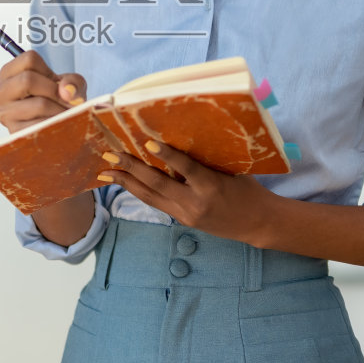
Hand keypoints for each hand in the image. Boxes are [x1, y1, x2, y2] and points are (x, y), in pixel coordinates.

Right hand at [0, 49, 87, 133]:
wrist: (56, 130)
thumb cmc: (56, 102)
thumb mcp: (68, 85)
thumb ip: (72, 81)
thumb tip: (67, 91)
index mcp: (8, 74)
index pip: (29, 59)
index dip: (49, 71)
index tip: (55, 83)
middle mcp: (0, 93)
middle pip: (28, 80)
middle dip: (54, 91)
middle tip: (66, 101)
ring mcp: (5, 114)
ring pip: (39, 104)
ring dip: (59, 110)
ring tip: (64, 113)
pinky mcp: (15, 133)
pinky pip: (42, 125)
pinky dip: (57, 124)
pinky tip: (58, 124)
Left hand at [96, 140, 273, 244]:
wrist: (258, 224)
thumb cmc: (248, 190)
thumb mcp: (232, 170)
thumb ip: (206, 160)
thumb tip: (180, 138)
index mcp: (212, 186)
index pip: (185, 168)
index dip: (166, 155)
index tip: (147, 141)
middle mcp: (195, 203)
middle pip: (157, 185)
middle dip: (131, 169)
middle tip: (109, 155)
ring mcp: (187, 214)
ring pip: (150, 197)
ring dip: (126, 183)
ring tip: (105, 172)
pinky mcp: (183, 220)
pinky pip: (156, 204)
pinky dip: (139, 191)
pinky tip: (125, 182)